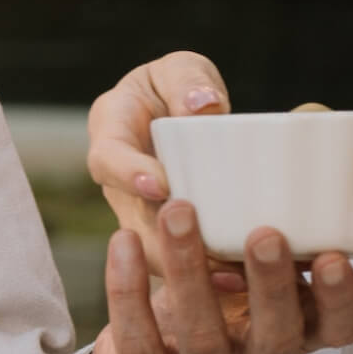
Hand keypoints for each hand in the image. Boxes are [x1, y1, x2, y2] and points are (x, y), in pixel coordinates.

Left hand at [75, 201, 352, 353]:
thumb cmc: (217, 307)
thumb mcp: (254, 282)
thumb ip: (275, 243)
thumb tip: (296, 157)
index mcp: (296, 336)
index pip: (338, 329)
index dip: (340, 298)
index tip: (332, 255)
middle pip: (275, 336)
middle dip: (271, 284)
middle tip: (264, 233)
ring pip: (200, 334)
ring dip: (189, 268)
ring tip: (178, 210)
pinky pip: (137, 340)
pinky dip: (128, 288)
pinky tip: (122, 239)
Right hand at [86, 51, 230, 274]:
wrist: (182, 119)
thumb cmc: (179, 89)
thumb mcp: (180, 69)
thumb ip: (188, 80)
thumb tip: (203, 106)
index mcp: (112, 133)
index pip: (107, 158)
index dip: (128, 174)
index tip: (159, 185)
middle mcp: (120, 186)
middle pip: (132, 223)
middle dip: (166, 240)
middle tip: (205, 245)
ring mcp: (142, 219)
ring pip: (156, 255)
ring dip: (191, 269)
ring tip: (232, 274)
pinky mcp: (169, 243)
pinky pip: (183, 266)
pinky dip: (211, 277)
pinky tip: (245, 283)